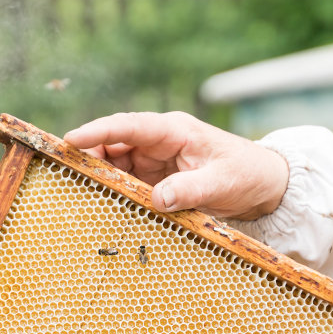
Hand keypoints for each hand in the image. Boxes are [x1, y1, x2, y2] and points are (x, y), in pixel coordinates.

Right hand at [63, 111, 288, 219]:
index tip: (72, 139)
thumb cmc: (247, 173)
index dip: (98, 131)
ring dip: (102, 179)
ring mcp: (157, 162)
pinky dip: (117, 194)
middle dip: (91, 158)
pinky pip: (130, 185)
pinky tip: (105, 207)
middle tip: (68, 175)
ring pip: (117, 166)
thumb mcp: (222, 182)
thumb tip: (157, 199)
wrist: (264, 185)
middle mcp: (160, 142)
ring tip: (81, 194)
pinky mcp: (158, 181)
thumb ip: (191, 190)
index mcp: (174, 131)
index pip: (129, 126)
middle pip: (115, 145)